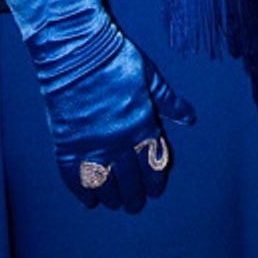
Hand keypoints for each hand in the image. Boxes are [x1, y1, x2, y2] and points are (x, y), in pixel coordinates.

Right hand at [2, 0, 193, 210]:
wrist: (77, 51)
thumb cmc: (116, 59)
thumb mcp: (151, 77)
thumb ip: (169, 102)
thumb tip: (190, 118)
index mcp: (143, 125)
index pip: (153, 163)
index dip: (155, 180)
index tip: (155, 190)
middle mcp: (119, 141)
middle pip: (130, 180)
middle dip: (134, 196)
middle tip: (134, 205)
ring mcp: (92, 145)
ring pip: (105, 184)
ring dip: (111, 197)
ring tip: (114, 203)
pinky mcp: (67, 145)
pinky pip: (75, 178)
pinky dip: (81, 192)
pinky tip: (87, 200)